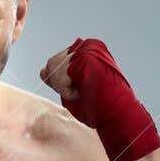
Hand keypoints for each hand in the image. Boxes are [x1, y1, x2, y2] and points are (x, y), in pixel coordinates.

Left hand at [40, 38, 159, 160]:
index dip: (60, 81)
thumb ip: (58, 78)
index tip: (78, 88)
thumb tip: (42, 71)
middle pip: (51, 64)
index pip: (54, 62)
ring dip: (64, 88)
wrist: (117, 114)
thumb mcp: (72, 89)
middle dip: (59, 83)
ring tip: (84, 91)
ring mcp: (88, 50)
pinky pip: (62, 77)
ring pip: (54, 70)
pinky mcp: (87, 57)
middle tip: (80, 92)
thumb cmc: (97, 104)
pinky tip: (84, 93)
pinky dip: (68, 91)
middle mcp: (88, 46)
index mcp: (86, 50)